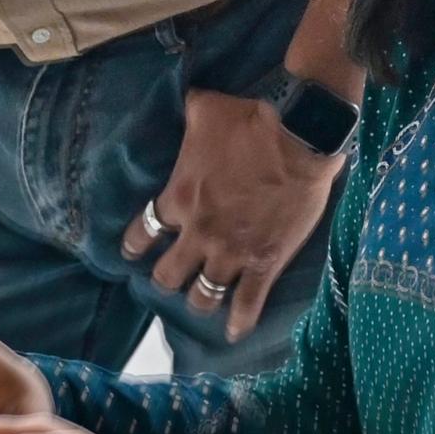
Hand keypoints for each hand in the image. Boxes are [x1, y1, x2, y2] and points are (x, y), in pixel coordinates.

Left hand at [119, 86, 339, 343]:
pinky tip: (234, 334)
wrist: (299, 137)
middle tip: (174, 276)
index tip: (135, 252)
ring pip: (203, 295)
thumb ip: (190, 112)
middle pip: (168, 276)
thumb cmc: (250, 121)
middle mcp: (198, 233)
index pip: (144, 232)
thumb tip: (188, 100)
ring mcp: (230, 252)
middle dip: (168, 278)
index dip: (137, 245)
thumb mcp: (207, 107)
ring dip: (199, 300)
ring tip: (201, 301)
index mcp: (179, 198)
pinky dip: (240, 322)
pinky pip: (247, 304)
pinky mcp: (263, 263)